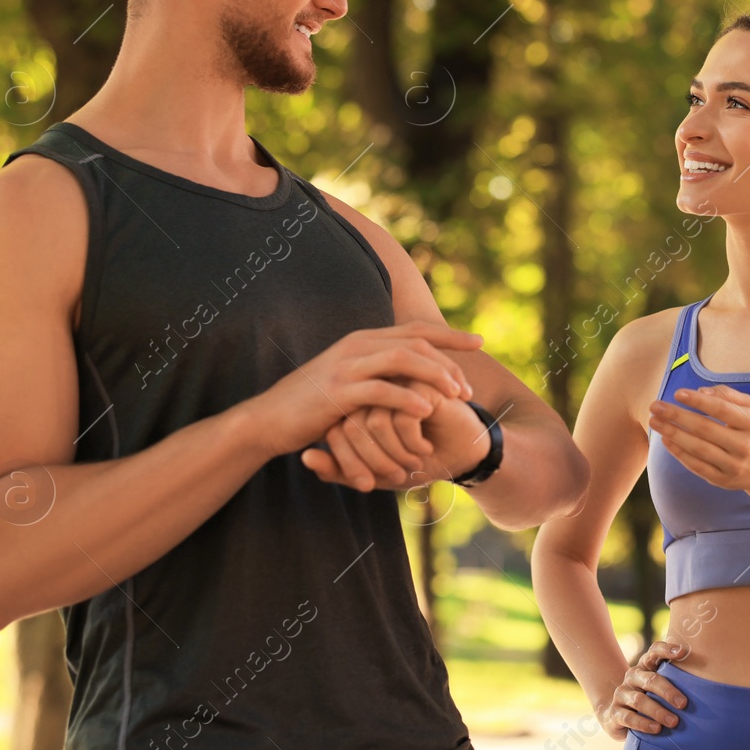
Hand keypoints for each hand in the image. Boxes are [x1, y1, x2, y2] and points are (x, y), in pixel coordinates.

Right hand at [242, 322, 481, 458]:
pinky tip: (427, 409)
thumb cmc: (314, 405)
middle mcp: (358, 345)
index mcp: (364, 340)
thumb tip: (409, 374)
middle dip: (449, 362)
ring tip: (456, 396)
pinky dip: (407, 398)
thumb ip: (376, 372)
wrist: (269, 419)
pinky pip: (381, 390)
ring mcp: (347, 366)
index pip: (416, 330)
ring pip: (403, 359)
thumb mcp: (349, 381)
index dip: (451, 335)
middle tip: (468, 389)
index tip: (480, 342)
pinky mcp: (338, 391)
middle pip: (417, 342)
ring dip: (435, 376)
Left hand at [307, 390, 491, 492]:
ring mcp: (397, 381)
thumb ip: (337, 469)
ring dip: (395, 455)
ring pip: (373, 423)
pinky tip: (426, 446)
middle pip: (352, 427)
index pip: (335, 434)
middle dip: (376, 463)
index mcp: (358, 403)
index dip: (352, 466)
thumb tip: (305, 456)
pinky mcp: (422, 382)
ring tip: (415, 459)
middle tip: (399, 474)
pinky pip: (400, 417)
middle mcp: (374, 387)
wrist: (461, 458)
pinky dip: (411, 443)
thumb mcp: (373, 473)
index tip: (372, 484)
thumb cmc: (416, 463)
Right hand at [599, 641, 689, 741]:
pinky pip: (628, 718)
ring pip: (639, 700)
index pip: (654, 652)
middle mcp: (632, 676)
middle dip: (668, 691)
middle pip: (650, 679)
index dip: (666, 650)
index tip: (682, 652)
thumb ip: (676, 682)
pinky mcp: (614, 713)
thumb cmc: (649, 700)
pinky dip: (643, 724)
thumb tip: (708, 684)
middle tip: (684, 704)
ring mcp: (621, 694)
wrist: (617, 716)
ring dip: (658, 711)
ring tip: (673, 722)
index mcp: (645, 667)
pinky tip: (656, 729)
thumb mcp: (659, 688)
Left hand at [649, 385, 749, 494]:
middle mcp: (744, 446)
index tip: (677, 393)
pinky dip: (679, 453)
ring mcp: (733, 465)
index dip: (698, 401)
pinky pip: (697, 466)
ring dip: (673, 434)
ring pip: (698, 449)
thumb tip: (701, 390)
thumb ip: (728, 395)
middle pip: (705, 429)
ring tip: (654, 422)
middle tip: (655, 406)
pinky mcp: (723, 480)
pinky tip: (665, 440)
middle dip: (677, 416)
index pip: (722, 410)